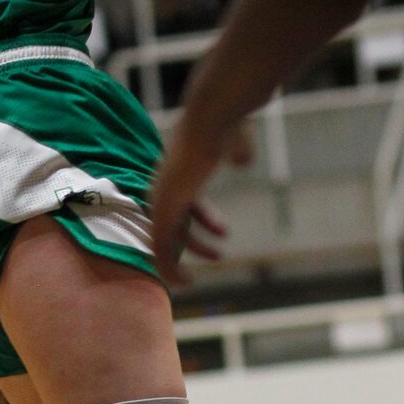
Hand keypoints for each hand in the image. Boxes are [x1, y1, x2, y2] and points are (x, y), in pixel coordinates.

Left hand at [149, 123, 250, 285]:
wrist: (213, 122)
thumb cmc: (225, 127)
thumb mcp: (234, 144)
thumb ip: (237, 153)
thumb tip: (242, 161)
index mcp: (177, 173)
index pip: (183, 205)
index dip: (202, 219)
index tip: (223, 230)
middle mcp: (163, 188)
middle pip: (172, 225)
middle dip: (194, 243)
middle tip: (219, 255)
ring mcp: (160, 200)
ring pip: (162, 242)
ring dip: (182, 261)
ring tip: (214, 263)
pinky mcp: (163, 210)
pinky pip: (160, 248)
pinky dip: (169, 268)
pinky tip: (185, 281)